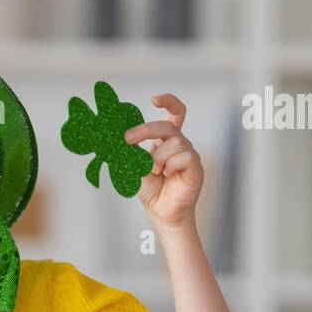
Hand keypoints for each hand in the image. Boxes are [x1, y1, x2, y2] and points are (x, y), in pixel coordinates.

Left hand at [125, 93, 203, 229]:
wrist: (161, 213)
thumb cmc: (151, 190)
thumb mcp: (134, 167)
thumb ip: (129, 151)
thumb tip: (115, 137)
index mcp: (166, 141)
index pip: (175, 114)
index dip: (169, 102)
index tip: (154, 99)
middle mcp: (180, 144)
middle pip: (168, 126)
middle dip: (145, 129)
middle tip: (128, 139)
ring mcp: (190, 154)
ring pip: (174, 143)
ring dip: (158, 158)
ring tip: (156, 172)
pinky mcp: (196, 166)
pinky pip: (183, 157)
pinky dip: (170, 166)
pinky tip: (168, 175)